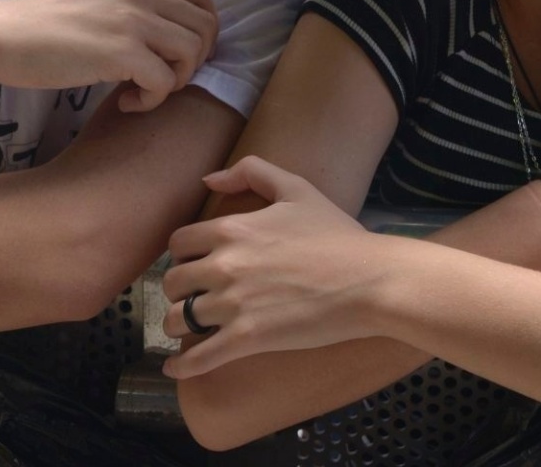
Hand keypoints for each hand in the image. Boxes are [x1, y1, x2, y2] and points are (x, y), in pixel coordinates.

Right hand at [0, 0, 217, 111]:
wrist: (2, 36)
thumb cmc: (45, 28)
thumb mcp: (100, 5)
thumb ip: (136, 12)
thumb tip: (168, 42)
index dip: (202, 29)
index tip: (176, 54)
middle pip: (206, 27)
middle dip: (194, 61)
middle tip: (162, 79)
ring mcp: (134, 22)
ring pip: (193, 53)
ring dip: (175, 82)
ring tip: (142, 91)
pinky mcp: (121, 53)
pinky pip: (165, 82)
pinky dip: (151, 101)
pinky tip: (126, 102)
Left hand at [160, 156, 385, 377]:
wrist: (368, 280)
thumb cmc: (337, 235)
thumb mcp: (297, 189)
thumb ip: (252, 171)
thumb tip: (210, 180)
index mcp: (231, 229)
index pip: (179, 243)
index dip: (184, 255)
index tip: (196, 265)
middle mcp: (224, 265)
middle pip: (172, 282)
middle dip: (179, 290)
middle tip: (195, 296)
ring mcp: (233, 304)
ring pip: (178, 320)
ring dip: (179, 325)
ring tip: (190, 329)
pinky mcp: (247, 339)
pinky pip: (198, 358)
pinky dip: (181, 366)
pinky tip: (176, 368)